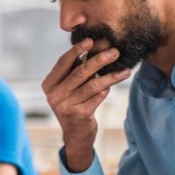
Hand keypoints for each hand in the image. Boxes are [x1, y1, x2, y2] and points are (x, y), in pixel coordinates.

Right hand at [41, 39, 130, 171]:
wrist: (76, 134)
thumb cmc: (75, 103)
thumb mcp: (70, 87)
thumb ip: (77, 69)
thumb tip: (96, 44)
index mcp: (49, 84)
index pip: (63, 62)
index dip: (77, 50)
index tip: (91, 40)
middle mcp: (54, 95)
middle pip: (79, 72)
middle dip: (99, 59)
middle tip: (115, 51)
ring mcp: (65, 106)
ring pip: (92, 85)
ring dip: (110, 75)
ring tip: (125, 68)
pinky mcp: (79, 115)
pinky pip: (97, 97)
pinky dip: (107, 89)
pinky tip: (117, 82)